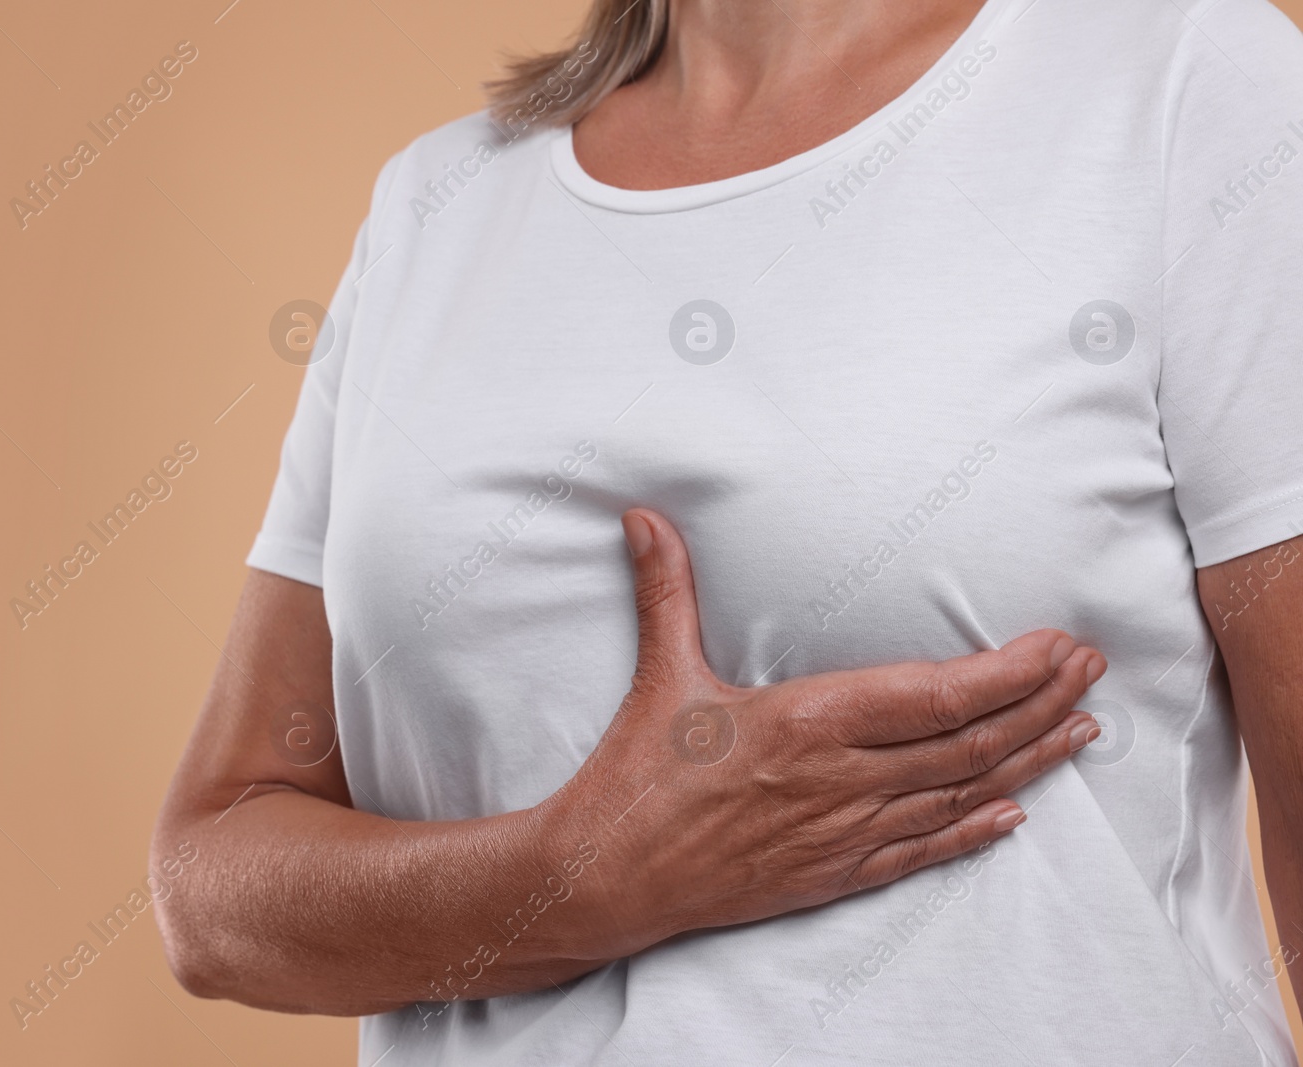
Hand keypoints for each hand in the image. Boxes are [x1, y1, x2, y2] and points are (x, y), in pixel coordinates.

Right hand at [551, 508, 1105, 953]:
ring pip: (960, 796)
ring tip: (1080, 732)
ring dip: (1028, 762)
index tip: (1057, 647)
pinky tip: (1012, 817)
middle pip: (969, 743)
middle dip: (1042, 706)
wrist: (606, 879)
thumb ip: (668, 591)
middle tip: (1091, 673)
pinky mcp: (832, 875)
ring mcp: (843, 834)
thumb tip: (646, 517)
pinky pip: (922, 852)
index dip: (1010, 673)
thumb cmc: (635, 780)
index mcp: (808, 722)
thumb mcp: (660, 676)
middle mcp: (841, 781)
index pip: (937, 696)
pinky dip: (974, 832)